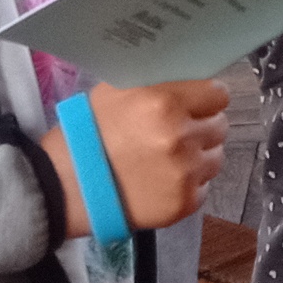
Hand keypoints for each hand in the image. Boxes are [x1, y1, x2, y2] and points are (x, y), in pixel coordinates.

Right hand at [47, 76, 229, 239]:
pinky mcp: (184, 202)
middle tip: (177, 133)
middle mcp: (181, 137)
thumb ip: (157, 85)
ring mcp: (185, 172)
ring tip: (168, 159)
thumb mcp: (116, 92)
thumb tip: (189, 80)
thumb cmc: (86, 134)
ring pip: (216, 156)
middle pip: (219, 125)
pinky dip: (188, 183)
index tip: (195, 105)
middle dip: (201, 126)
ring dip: (198, 156)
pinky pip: (204, 185)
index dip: (206, 99)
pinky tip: (161, 181)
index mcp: (165, 103)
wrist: (63, 188)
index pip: (218, 94)